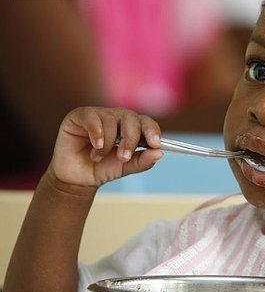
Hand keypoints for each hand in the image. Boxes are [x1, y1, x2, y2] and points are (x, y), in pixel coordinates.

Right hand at [47, 106, 162, 190]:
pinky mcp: (79, 116)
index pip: (147, 122)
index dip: (152, 131)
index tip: (155, 144)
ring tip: (98, 157)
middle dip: (131, 139)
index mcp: (132, 127)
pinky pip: (91, 117)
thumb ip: (142, 161)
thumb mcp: (125, 167)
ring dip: (108, 143)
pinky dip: (96, 132)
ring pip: (111, 120)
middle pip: (131, 118)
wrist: (77, 177)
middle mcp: (117, 117)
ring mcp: (99, 114)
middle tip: (124, 157)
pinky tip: (96, 145)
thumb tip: (159, 153)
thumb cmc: (103, 168)